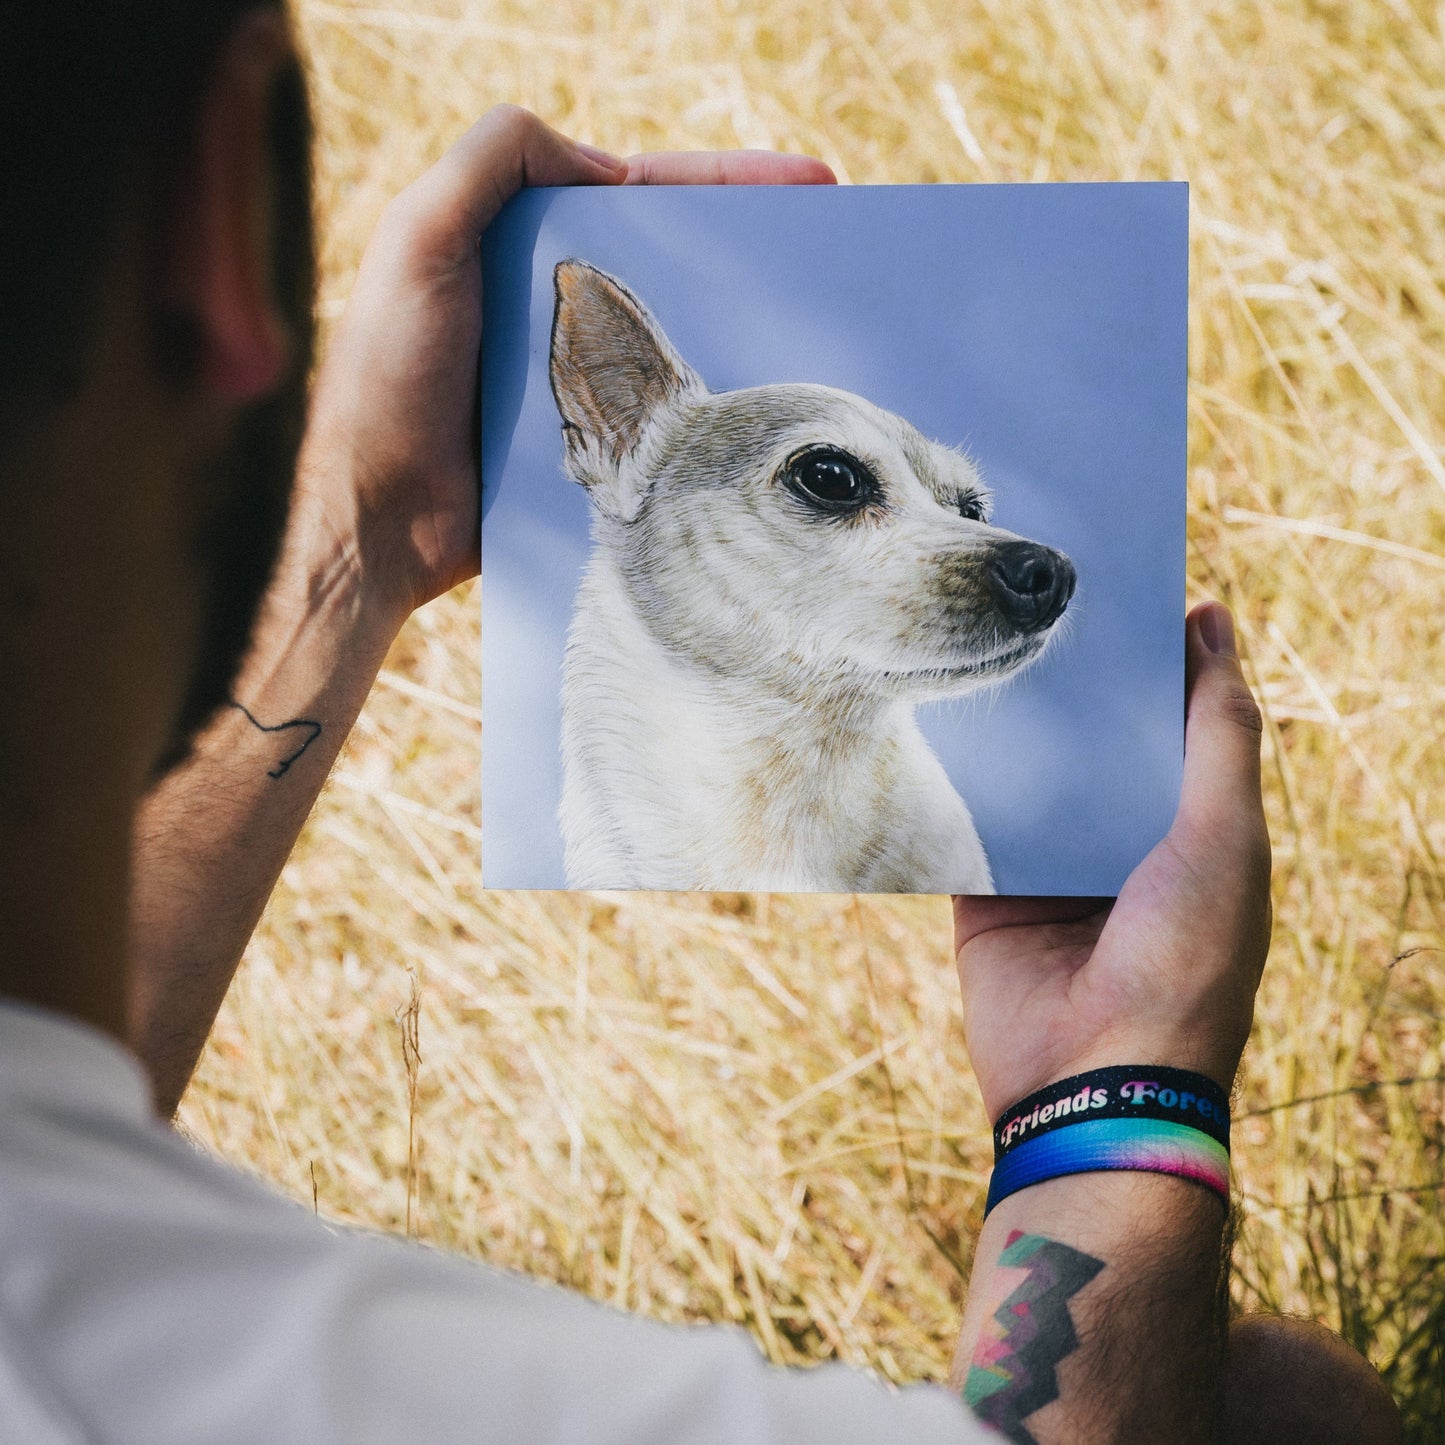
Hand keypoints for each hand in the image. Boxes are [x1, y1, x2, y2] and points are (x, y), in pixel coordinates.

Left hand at [296, 105, 834, 627]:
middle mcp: (553, 307)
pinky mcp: (589, 451)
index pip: (638, 194)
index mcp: (518, 245)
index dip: (722, 181)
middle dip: (755, 248)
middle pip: (672, 262)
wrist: (377, 519)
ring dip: (744, 326)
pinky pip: (662, 418)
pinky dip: (712, 405)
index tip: (803, 181)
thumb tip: (602, 158)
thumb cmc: (388, 378)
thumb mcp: (418, 241)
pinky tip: (767, 403)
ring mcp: (577, 381)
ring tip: (824, 318)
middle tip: (839, 242)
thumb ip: (490, 163)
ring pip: (676, 338)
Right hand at [953, 601, 1270, 1121]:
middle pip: (1095, 745)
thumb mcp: (1223, 837)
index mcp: (1191, 832)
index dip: (1159, 660)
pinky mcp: (988, 894)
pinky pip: (965, 825)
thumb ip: (1219, 736)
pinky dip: (951, 785)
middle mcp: (1122, 845)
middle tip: (1035, 603)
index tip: (1127, 589)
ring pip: (1027, 778)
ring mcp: (1052, 870)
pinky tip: (928, 724)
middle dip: (1074, 686)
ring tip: (974, 643)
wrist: (1091, 1081)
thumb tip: (1215, 625)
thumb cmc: (1184, 963)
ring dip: (1010, 729)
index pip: (1173, 726)